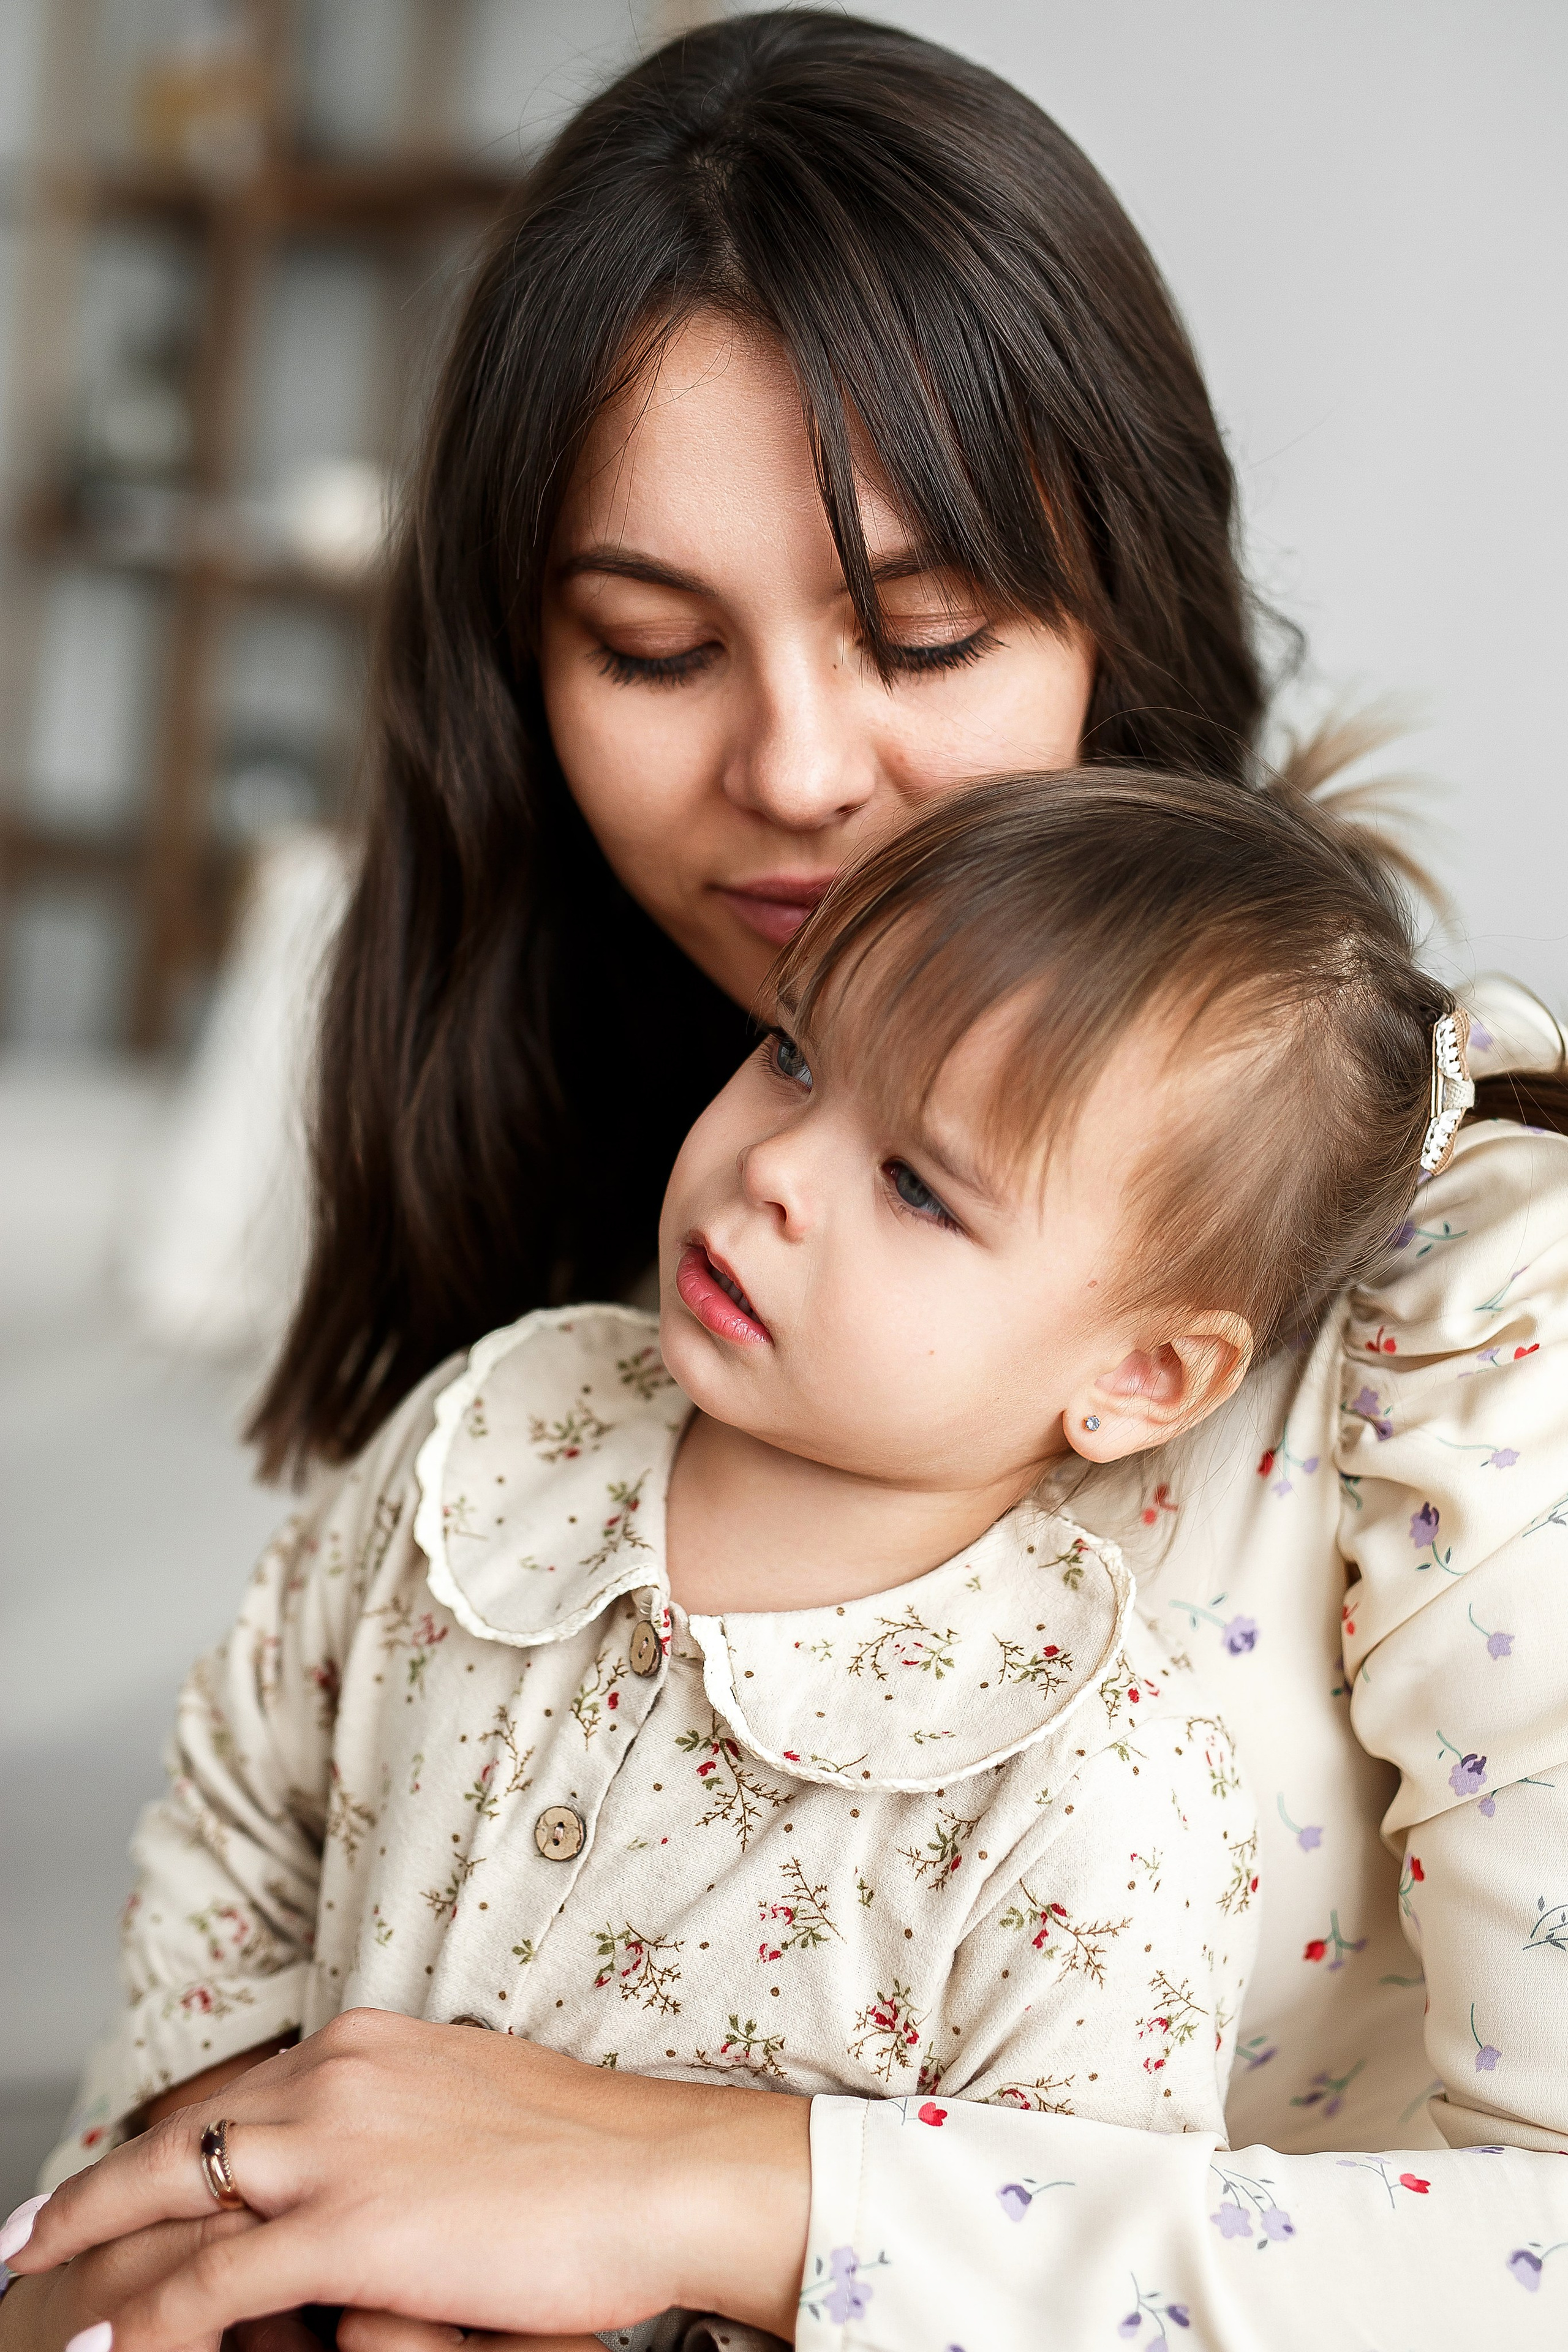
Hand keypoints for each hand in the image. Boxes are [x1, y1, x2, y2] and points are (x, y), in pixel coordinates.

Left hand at [7, 2010, 809, 2349]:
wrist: (660, 2169)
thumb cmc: (586, 2153)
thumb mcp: (466, 2113)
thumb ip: (390, 2134)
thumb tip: (343, 2190)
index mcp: (365, 2044)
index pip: (232, 2097)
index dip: (157, 2145)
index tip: (108, 2177)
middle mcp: (335, 2076)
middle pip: (178, 2140)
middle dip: (87, 2196)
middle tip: (22, 2240)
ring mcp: (338, 2147)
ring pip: (175, 2203)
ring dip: (94, 2255)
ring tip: (36, 2292)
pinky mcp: (352, 2227)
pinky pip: (212, 2284)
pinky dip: (147, 2318)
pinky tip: (104, 2344)